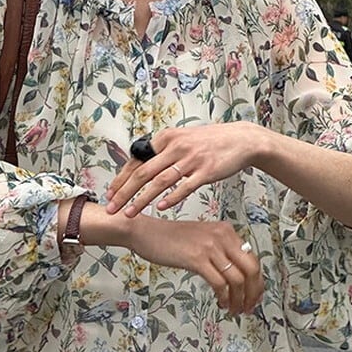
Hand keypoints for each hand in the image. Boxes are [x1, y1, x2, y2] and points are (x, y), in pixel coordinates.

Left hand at [106, 122, 257, 216]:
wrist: (241, 140)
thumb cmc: (209, 143)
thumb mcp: (181, 139)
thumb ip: (161, 152)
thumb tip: (140, 167)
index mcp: (166, 138)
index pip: (136, 161)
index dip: (120, 179)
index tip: (109, 194)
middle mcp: (175, 147)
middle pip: (142, 173)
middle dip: (124, 192)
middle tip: (111, 208)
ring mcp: (191, 159)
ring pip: (160, 182)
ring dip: (142, 199)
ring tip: (129, 213)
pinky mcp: (206, 170)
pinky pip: (185, 186)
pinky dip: (172, 198)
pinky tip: (160, 207)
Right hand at [129, 216, 262, 315]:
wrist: (145, 232)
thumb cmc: (169, 238)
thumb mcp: (202, 239)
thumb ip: (220, 251)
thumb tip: (236, 274)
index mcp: (226, 231)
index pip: (252, 259)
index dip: (257, 282)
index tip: (254, 296)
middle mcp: (222, 236)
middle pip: (251, 269)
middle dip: (253, 293)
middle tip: (248, 307)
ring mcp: (210, 247)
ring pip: (237, 279)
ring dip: (238, 300)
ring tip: (234, 310)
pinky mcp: (197, 259)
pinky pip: (220, 283)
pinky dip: (224, 297)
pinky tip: (220, 303)